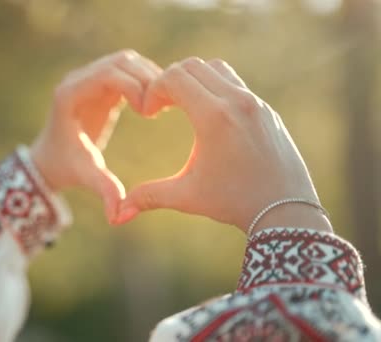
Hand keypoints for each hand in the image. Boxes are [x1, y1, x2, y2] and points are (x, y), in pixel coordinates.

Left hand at [31, 50, 161, 222]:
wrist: (51, 161)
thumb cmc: (65, 167)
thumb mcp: (85, 176)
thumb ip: (103, 189)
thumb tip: (117, 216)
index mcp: (70, 94)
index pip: (107, 73)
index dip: (133, 85)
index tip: (149, 112)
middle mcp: (79, 80)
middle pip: (121, 61)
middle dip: (147, 78)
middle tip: (165, 106)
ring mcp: (90, 79)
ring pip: (128, 62)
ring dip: (150, 78)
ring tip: (165, 105)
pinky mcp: (101, 85)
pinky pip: (129, 72)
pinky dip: (146, 82)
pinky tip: (159, 104)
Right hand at [117, 57, 326, 232]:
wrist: (286, 211)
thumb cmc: (234, 203)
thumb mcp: (187, 197)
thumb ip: (148, 197)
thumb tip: (117, 215)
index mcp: (214, 117)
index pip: (174, 77)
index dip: (154, 90)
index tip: (149, 113)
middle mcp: (237, 101)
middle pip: (193, 66)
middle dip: (170, 81)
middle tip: (162, 107)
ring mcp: (255, 103)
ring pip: (216, 68)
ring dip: (195, 80)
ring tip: (184, 107)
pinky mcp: (266, 110)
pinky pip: (236, 83)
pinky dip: (216, 88)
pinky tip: (209, 117)